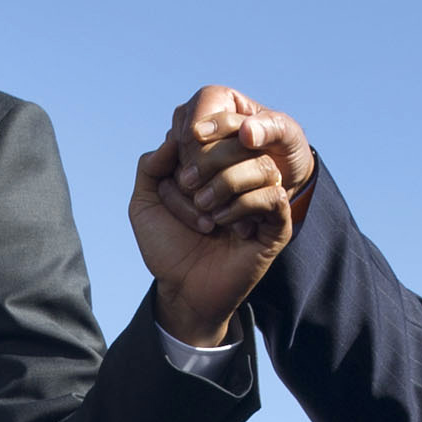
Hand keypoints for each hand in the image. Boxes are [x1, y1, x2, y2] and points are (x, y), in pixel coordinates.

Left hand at [132, 86, 309, 349]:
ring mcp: (262, 200)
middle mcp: (242, 178)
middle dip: (208, 162)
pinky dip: (243, 205)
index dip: (194, 145)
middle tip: (188, 188)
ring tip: (204, 210)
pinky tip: (221, 223)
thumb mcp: (146, 203)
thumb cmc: (167, 247)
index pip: (216, 131)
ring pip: (261, 166)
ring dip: (226, 183)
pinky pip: (273, 197)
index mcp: (215, 167)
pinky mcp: (276, 225)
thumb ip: (151, 166)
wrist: (182, 290)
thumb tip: (174, 135)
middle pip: (241, 141)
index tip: (175, 178)